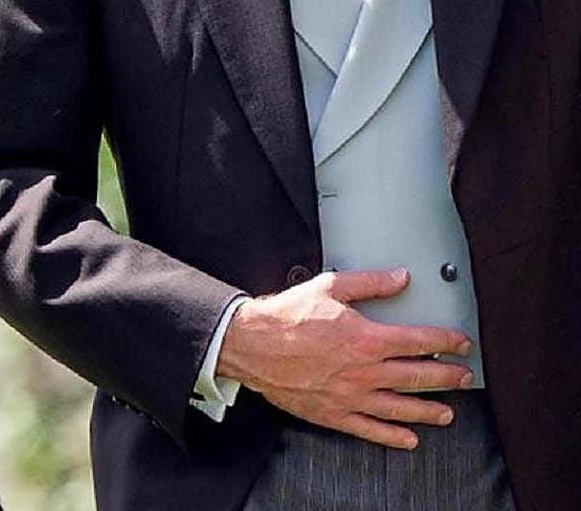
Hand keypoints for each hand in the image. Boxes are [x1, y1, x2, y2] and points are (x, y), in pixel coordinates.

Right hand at [218, 268, 473, 448]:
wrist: (253, 345)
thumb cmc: (287, 316)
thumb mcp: (329, 287)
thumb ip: (369, 283)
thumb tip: (400, 278)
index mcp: (366, 339)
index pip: (420, 341)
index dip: (446, 341)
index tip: (461, 343)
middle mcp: (365, 372)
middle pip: (418, 377)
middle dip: (448, 377)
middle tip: (464, 377)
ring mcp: (352, 397)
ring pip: (401, 408)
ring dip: (429, 410)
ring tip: (447, 412)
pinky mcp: (335, 414)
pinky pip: (371, 430)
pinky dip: (393, 437)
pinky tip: (408, 438)